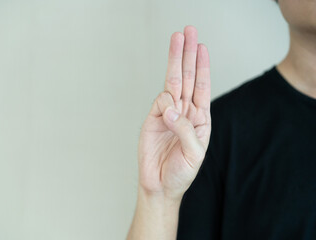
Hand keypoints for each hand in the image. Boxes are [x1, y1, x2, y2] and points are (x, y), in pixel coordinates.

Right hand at [138, 25, 210, 200]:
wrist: (160, 186)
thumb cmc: (181, 172)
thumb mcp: (194, 153)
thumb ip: (185, 129)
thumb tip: (171, 108)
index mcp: (199, 118)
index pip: (201, 86)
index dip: (201, 66)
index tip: (201, 47)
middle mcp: (184, 112)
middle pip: (186, 77)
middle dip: (187, 54)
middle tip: (188, 31)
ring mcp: (167, 114)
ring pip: (172, 82)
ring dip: (175, 60)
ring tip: (177, 39)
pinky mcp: (152, 119)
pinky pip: (160, 102)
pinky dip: (165, 101)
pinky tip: (168, 110)